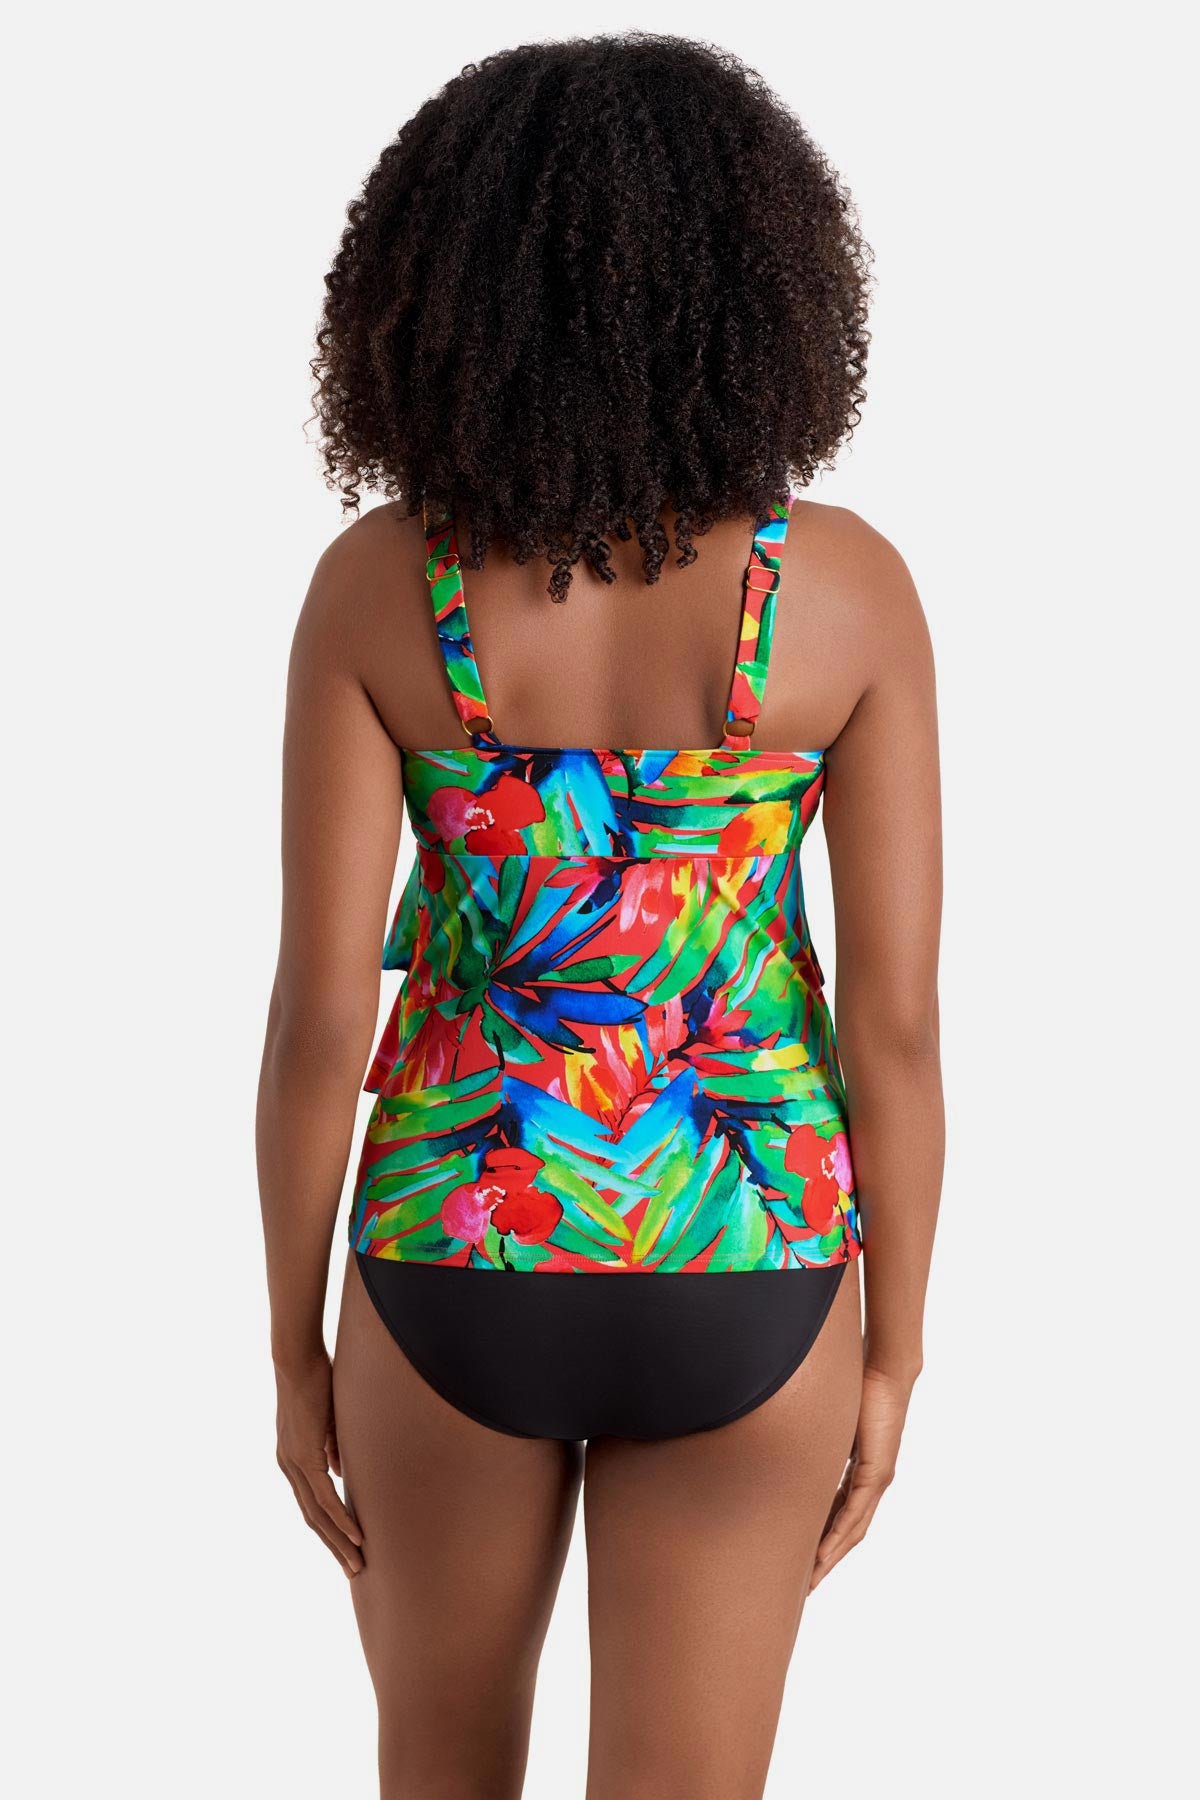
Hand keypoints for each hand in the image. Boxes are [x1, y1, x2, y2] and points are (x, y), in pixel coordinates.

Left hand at [275, 1351, 363, 1575]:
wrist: (297, 1358)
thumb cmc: (316, 1380)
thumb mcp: (328, 1421)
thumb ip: (332, 1447)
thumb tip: (342, 1470)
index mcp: (292, 1458)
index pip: (311, 1503)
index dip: (330, 1527)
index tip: (348, 1547)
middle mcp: (288, 1466)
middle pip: (312, 1518)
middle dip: (334, 1546)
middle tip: (354, 1570)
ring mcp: (293, 1464)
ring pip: (317, 1515)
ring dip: (339, 1542)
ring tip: (357, 1564)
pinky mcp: (303, 1457)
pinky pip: (324, 1498)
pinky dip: (341, 1520)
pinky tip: (357, 1537)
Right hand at [809, 1364, 913, 1591]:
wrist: (884, 1370)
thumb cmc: (857, 1386)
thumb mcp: (827, 1422)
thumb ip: (812, 1437)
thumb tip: (781, 1434)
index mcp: (861, 1471)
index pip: (840, 1513)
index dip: (823, 1538)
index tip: (803, 1559)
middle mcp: (872, 1481)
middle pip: (848, 1531)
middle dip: (826, 1560)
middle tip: (805, 1586)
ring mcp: (877, 1479)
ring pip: (852, 1529)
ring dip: (831, 1557)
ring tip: (811, 1581)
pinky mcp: (877, 1472)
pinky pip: (855, 1512)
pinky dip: (838, 1536)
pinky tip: (823, 1555)